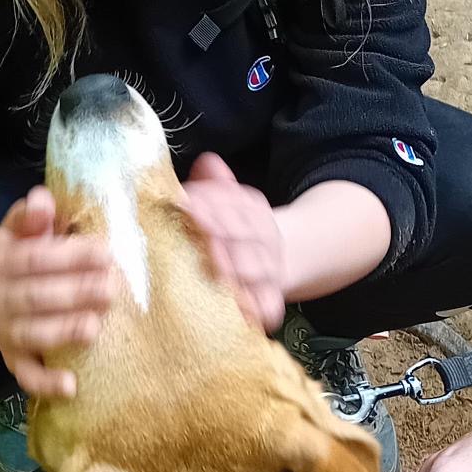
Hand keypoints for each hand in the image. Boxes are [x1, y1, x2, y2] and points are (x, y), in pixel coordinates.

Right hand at [0, 187, 114, 398]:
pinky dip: (46, 383)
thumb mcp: (20, 233)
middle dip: (75, 292)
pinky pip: (27, 376)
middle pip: (36, 297)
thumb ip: (31, 216)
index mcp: (3, 263)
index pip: (34, 259)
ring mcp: (6, 332)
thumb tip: (41, 199)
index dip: (69, 256)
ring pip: (33, 334)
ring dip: (64, 331)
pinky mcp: (14, 360)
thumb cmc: (22, 259)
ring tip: (95, 326)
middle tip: (111, 287)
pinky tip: (70, 386)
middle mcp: (1, 299)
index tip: (104, 251)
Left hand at [182, 153, 285, 331]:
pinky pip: (267, 306)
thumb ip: (218, 186)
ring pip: (255, 269)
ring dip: (236, 268)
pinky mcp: (269, 302)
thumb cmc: (241, 234)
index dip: (214, 203)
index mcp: (257, 214)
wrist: (283, 262)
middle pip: (246, 235)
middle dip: (222, 233)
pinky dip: (258, 309)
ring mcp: (269, 272)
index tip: (189, 202)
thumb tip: (207, 160)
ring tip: (216, 268)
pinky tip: (243, 310)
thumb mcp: (234, 204)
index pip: (240, 204)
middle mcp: (266, 242)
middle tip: (200, 233)